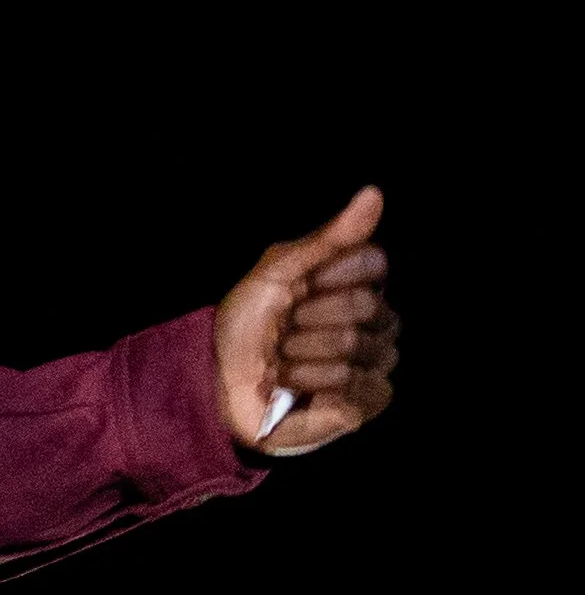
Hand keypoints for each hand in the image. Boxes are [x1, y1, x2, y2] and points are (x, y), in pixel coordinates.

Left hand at [213, 187, 399, 456]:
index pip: (373, 263)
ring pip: (354, 347)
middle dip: (307, 319)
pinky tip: (294, 388)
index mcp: (356, 284)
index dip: (328, 276)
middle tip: (283, 330)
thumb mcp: (276, 271)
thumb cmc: (246, 323)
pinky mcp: (367, 401)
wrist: (219, 377)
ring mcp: (374, 361)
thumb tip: (374, 193)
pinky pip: (355, 386)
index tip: (297, 287)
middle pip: (364, 307)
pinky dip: (311, 383)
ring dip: (300, 355)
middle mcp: (374, 320)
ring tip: (282, 360)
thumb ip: (328, 238)